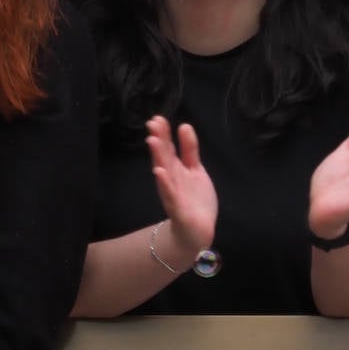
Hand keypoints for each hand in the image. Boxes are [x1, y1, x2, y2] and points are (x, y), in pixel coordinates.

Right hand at [144, 115, 216, 252]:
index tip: (157, 118)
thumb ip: (189, 150)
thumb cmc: (194, 199)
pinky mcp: (177, 208)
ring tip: (153, 141)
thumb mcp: (195, 170)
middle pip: (164, 156)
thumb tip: (184, 125)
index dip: (164, 133)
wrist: (196, 231)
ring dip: (158, 157)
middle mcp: (171, 178)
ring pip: (164, 172)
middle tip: (153, 123)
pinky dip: (165, 183)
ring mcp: (173, 192)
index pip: (169, 148)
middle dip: (159, 140)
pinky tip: (159, 172)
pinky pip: (170, 194)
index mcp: (176, 169)